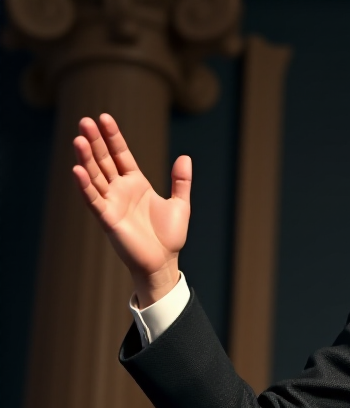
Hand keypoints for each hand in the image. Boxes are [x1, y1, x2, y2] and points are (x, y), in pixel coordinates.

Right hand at [71, 113, 191, 306]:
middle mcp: (120, 189)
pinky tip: (77, 170)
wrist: (164, 261)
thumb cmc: (169, 236)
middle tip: (85, 120)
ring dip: (86, 158)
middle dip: (95, 141)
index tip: (104, 117)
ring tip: (78, 138)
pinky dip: (85, 185)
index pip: (121, 154)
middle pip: (104, 160)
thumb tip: (185, 157)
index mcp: (136, 183)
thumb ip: (181, 181)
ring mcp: (112, 203)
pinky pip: (94, 199)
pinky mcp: (107, 218)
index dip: (113, 136)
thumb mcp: (181, 203)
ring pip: (95, 175)